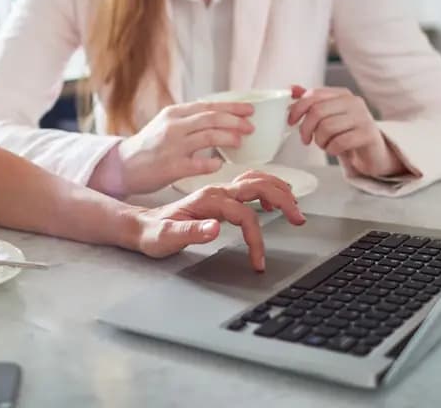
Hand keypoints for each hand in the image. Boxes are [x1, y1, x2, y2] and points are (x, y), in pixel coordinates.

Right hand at [90, 100, 255, 195]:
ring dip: (228, 137)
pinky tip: (220, 164)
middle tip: (250, 126)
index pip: (208, 106)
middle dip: (235, 121)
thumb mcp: (166, 124)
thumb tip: (220, 119)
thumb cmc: (148, 147)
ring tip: (240, 141)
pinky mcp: (170, 167)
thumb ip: (189, 120)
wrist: (122, 166)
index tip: (249, 109)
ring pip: (207, 137)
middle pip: (211, 118)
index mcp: (174, 114)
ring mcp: (172, 147)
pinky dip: (212, 163)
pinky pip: (197, 164)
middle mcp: (173, 127)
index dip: (232, 107)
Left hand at [130, 170, 305, 269]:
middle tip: (298, 218)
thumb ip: (191, 232)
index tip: (258, 260)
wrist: (141, 226)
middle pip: (257, 185)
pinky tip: (274, 199)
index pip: (244, 214)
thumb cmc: (154, 233)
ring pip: (256, 180)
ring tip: (295, 206)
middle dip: (282, 199)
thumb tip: (215, 229)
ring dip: (278, 190)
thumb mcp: (167, 238)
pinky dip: (267, 188)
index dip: (256, 237)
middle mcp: (216, 192)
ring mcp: (219, 192)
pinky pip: (249, 185)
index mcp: (207, 201)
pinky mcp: (220, 197)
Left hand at [287, 85, 407, 177]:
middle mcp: (353, 102)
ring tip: (325, 144)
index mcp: (342, 94)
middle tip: (305, 139)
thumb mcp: (328, 116)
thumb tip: (291, 89)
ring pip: (327, 127)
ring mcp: (363, 117)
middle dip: (305, 128)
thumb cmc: (347, 133)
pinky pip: (339, 142)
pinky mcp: (368, 134)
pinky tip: (334, 149)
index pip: (313, 94)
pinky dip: (331, 149)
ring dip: (320, 141)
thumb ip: (311, 103)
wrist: (373, 153)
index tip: (290, 121)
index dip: (297, 108)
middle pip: (317, 111)